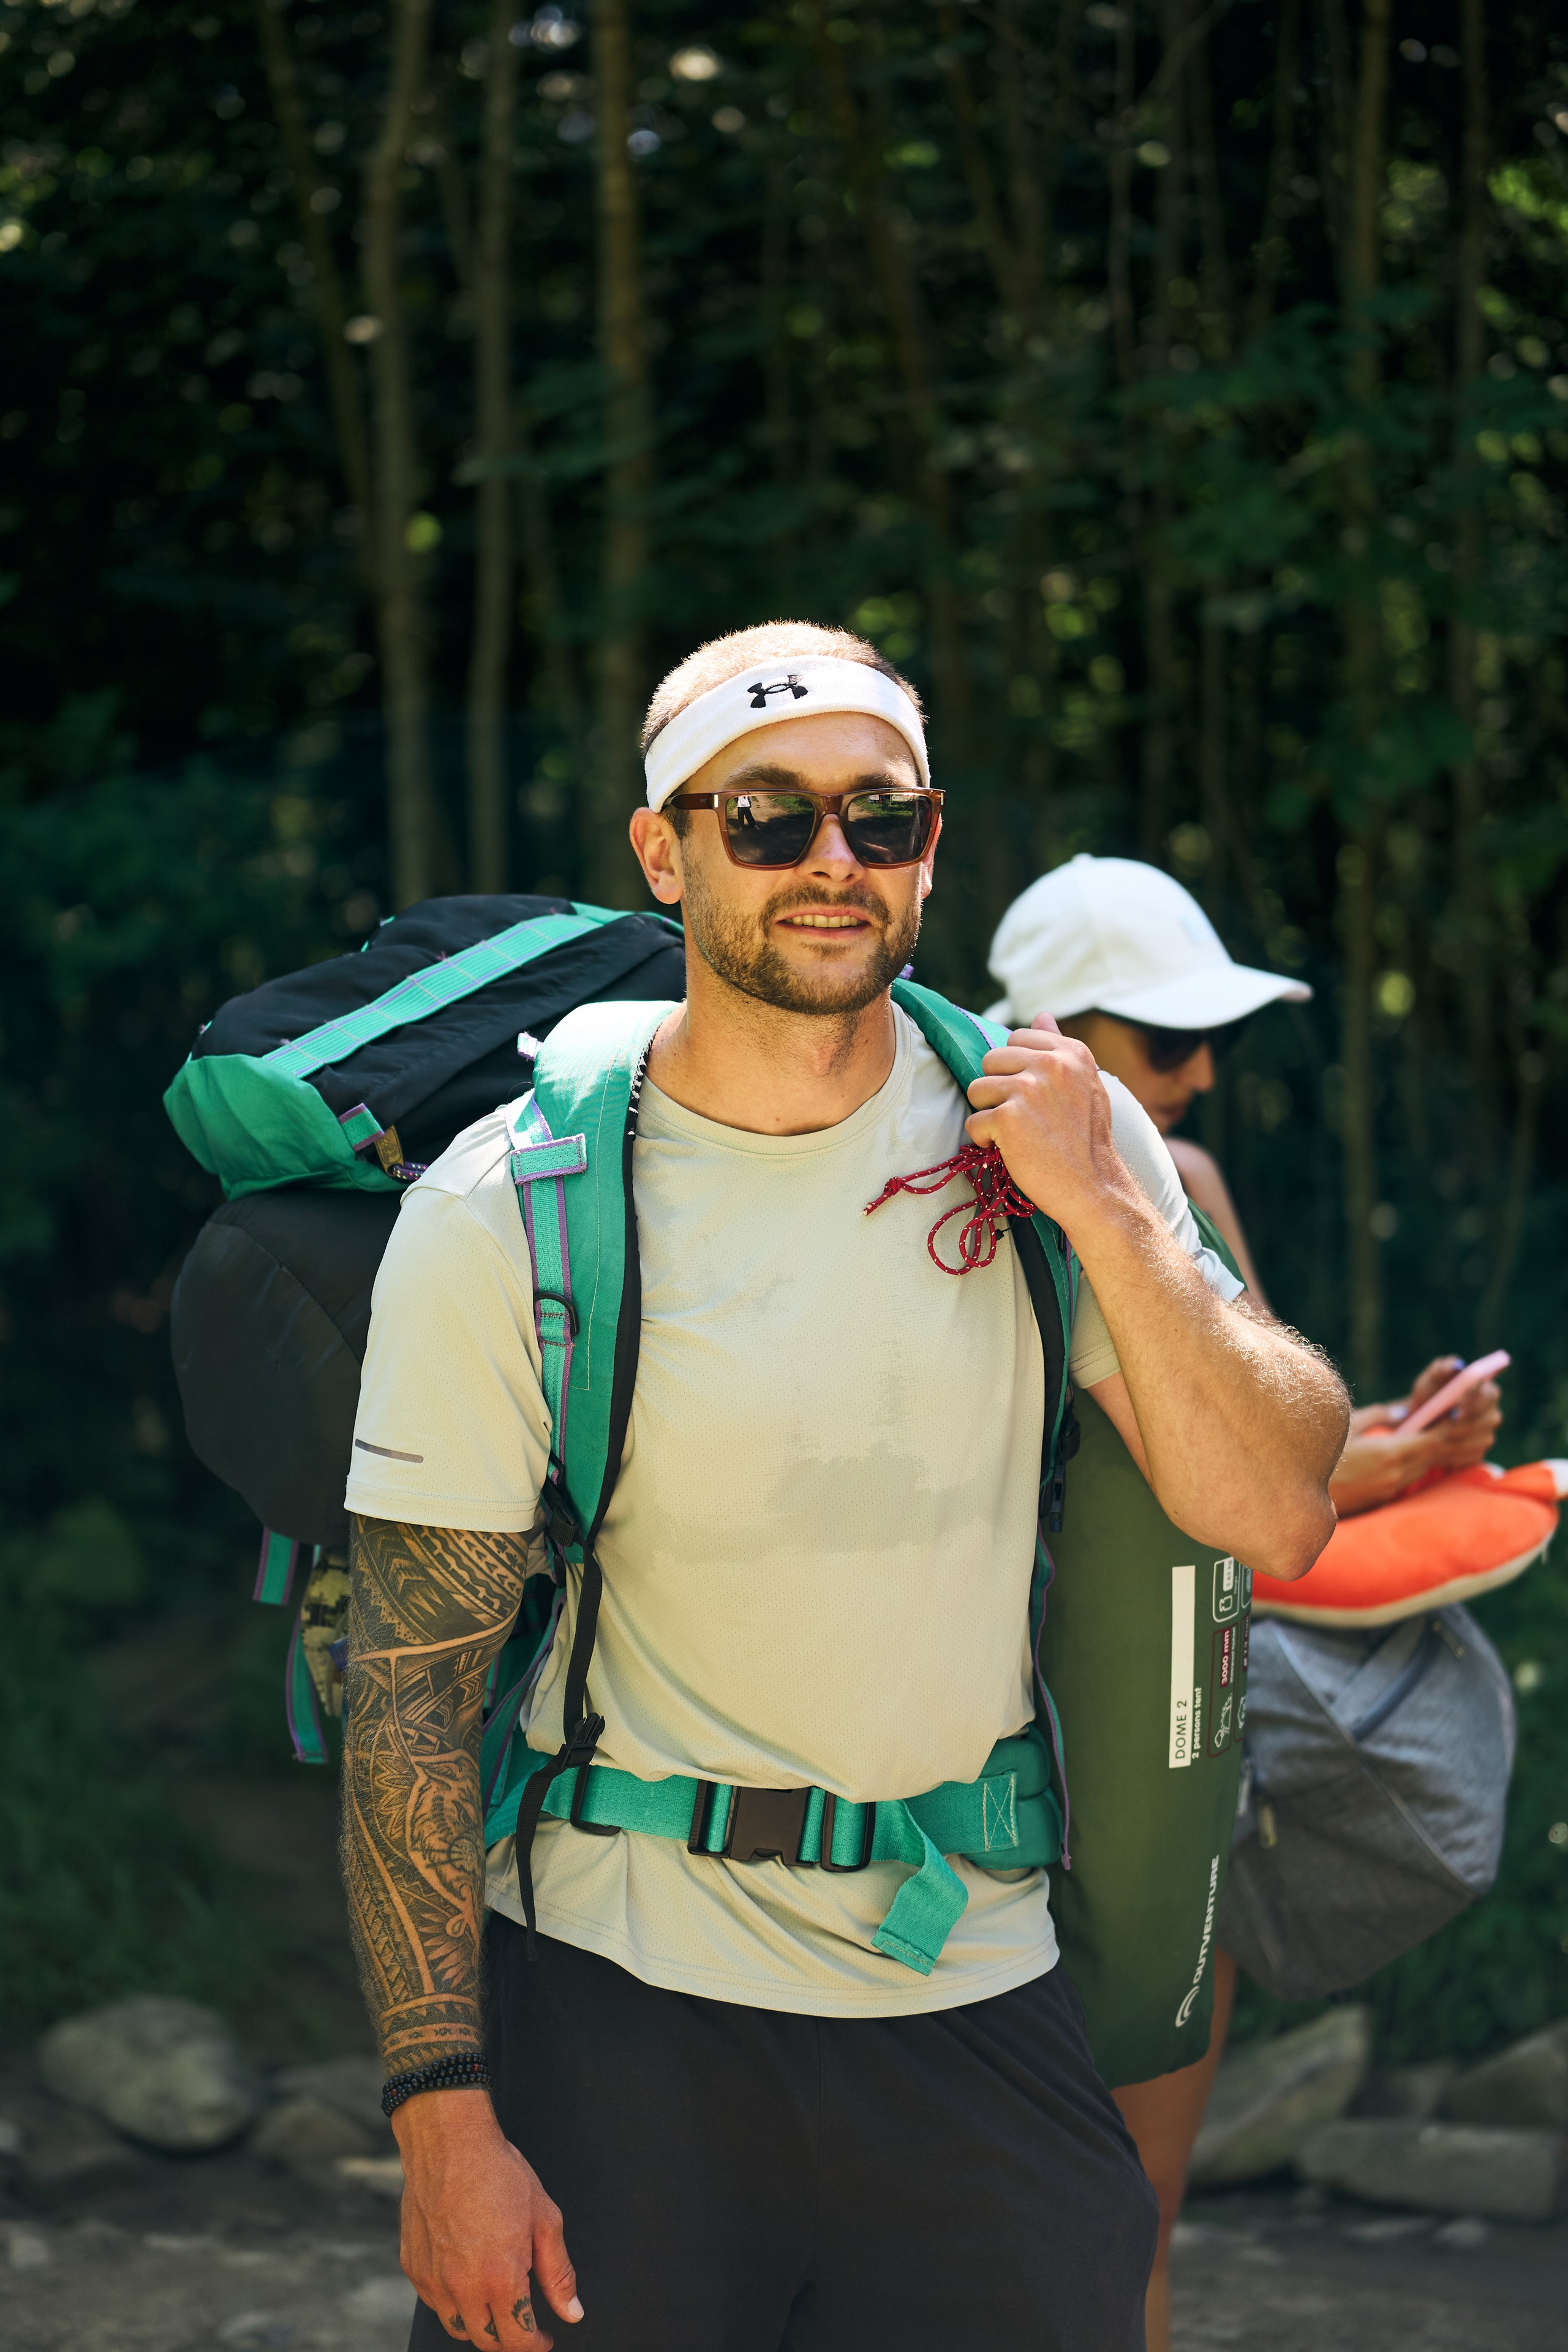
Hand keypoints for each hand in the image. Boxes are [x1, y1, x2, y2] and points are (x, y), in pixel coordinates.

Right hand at [394, 2089, 581, 2347]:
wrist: (449, 2142)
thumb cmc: (499, 2173)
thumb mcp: (544, 2218)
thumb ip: (558, 2272)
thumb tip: (572, 2312)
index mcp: (500, 2279)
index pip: (518, 2339)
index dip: (535, 2345)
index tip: (544, 2339)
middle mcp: (462, 2288)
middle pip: (487, 2341)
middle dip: (510, 2341)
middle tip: (523, 2326)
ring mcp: (433, 2281)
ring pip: (458, 2328)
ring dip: (480, 2327)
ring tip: (496, 2306)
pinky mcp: (413, 2268)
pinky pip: (434, 2303)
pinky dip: (453, 2304)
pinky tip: (467, 2282)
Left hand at [964, 1015, 1125, 1230]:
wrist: (1094, 1188)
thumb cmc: (1087, 1140)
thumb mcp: (1085, 1084)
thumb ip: (1059, 1047)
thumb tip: (1041, 1014)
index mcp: (1071, 1052)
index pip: (1016, 1038)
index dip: (1016, 1069)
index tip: (1034, 1096)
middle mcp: (1051, 1064)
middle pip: (991, 1060)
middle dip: (998, 1090)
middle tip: (1024, 1118)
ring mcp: (1028, 1089)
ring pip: (976, 1089)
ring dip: (989, 1115)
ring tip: (1017, 1134)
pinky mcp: (1008, 1118)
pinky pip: (974, 1121)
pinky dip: (986, 1141)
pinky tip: (1012, 1151)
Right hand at [1330, 1356, 1503, 1517]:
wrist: (1296, 1495)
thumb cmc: (1317, 1455)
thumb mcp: (1346, 1426)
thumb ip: (1379, 1416)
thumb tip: (1404, 1412)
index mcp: (1389, 1453)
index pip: (1434, 1440)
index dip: (1453, 1426)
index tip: (1465, 1411)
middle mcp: (1395, 1475)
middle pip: (1435, 1456)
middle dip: (1454, 1439)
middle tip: (1474, 1423)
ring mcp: (1389, 1489)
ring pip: (1424, 1468)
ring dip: (1440, 1454)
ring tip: (1457, 1439)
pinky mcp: (1381, 1499)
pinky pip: (1409, 1478)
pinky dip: (1421, 1466)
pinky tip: (1425, 1457)